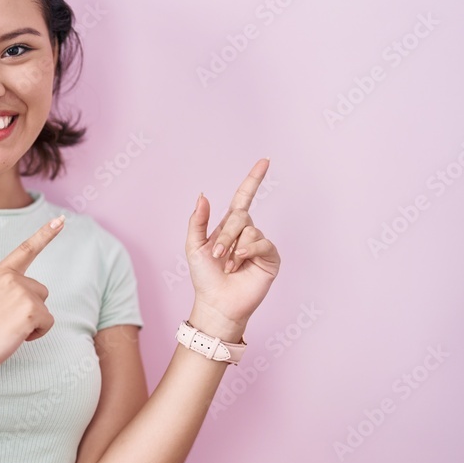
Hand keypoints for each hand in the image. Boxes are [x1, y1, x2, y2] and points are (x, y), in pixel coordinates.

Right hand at [0, 214, 65, 375]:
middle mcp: (13, 279)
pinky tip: (17, 335)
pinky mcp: (31, 312)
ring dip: (33, 321)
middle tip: (6, 320)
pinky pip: (47, 323)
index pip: (26, 249)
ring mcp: (23, 294)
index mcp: (1, 272)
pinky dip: (37, 333)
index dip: (46, 233)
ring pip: (45, 308)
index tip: (61, 220)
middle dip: (30, 308)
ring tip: (9, 328)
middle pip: (41, 291)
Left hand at [185, 158, 280, 340]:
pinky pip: (263, 243)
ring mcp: (260, 244)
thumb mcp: (193, 245)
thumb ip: (198, 220)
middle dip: (225, 235)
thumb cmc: (204, 276)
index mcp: (229, 226)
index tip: (265, 161)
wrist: (216, 302)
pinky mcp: (270, 258)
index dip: (253, 179)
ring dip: (234, 248)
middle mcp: (247, 232)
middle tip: (216, 255)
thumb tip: (203, 194)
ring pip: (251, 230)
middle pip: (241, 216)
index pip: (244, 197)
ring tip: (227, 265)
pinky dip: (248, 251)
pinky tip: (240, 263)